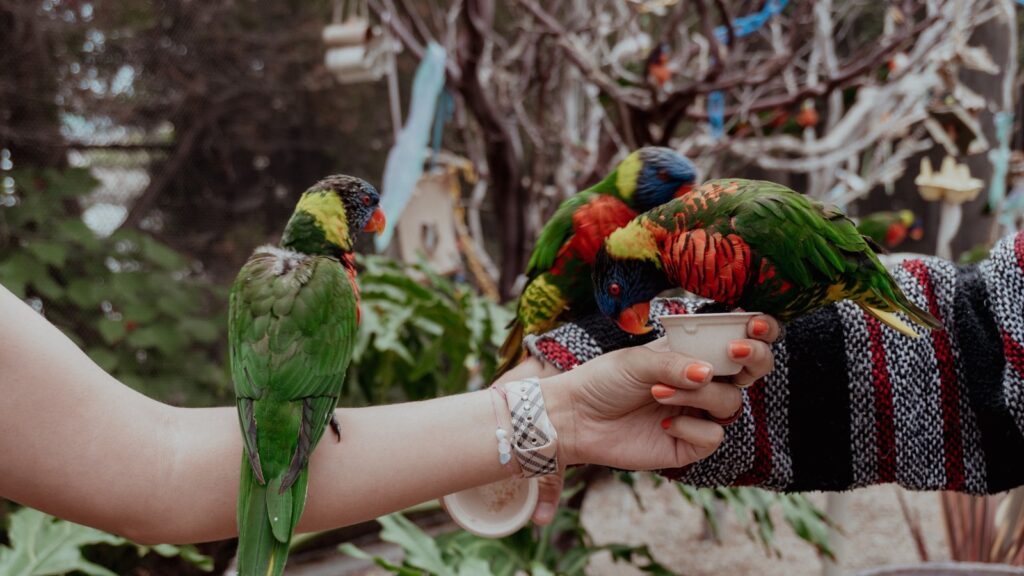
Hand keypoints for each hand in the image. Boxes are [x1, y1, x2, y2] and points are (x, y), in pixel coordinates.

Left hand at [538, 314, 779, 493]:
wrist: (575, 417)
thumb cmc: (604, 380)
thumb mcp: (637, 360)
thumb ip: (674, 363)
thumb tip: (710, 373)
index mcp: (694, 354)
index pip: (740, 339)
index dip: (760, 331)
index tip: (755, 325)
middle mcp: (703, 383)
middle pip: (754, 371)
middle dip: (755, 358)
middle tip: (734, 351)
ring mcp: (699, 414)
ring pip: (731, 403)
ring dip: (700, 394)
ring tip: (658, 391)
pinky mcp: (690, 444)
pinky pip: (713, 436)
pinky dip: (689, 427)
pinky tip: (662, 423)